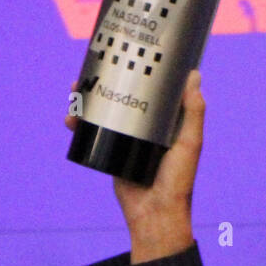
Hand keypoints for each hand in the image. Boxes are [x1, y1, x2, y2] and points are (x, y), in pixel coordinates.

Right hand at [65, 70, 203, 262]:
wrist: (155, 216)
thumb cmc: (178, 182)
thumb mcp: (189, 143)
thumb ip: (193, 112)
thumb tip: (194, 75)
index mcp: (167, 121)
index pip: (153, 87)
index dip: (140, 68)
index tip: (126, 48)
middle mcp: (147, 126)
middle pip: (124, 94)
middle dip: (106, 80)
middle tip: (91, 67)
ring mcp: (129, 139)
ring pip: (106, 111)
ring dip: (88, 99)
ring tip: (75, 91)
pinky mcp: (113, 153)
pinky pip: (95, 133)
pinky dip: (81, 124)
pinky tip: (72, 118)